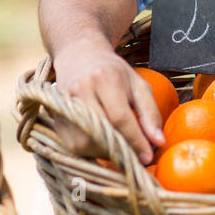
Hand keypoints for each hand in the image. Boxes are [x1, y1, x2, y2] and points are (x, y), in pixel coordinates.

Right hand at [51, 40, 165, 166]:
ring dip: (106, 153)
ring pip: (86, 144)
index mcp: (104, 79)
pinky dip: (92, 152)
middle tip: (136, 156)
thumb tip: (158, 142)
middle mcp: (80, 92)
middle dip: (122, 150)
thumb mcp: (139, 85)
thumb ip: (150, 113)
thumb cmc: (114, 72)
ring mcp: (64, 107)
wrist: (79, 58)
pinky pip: (74, 147)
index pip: (119, 118)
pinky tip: (104, 144)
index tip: (148, 157)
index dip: (135, 141)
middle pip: (101, 133)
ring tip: (120, 147)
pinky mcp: (56, 121)